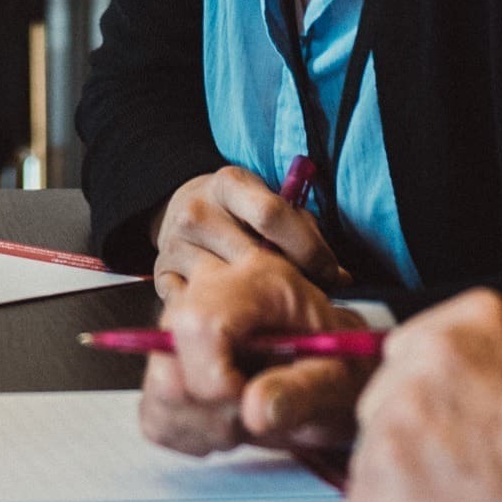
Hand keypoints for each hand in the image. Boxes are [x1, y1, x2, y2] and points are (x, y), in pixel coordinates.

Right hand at [139, 250, 373, 456]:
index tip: (249, 403)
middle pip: (169, 357)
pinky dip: (189, 434)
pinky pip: (153, 414)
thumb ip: (304, 392)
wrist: (335, 368)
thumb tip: (255, 410)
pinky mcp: (168, 363)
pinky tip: (226, 420)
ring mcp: (184, 323)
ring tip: (247, 414)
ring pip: (158, 390)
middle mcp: (213, 291)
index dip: (213, 378)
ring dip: (203, 426)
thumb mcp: (342, 379)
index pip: (198, 322)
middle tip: (256, 413)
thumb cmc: (342, 366)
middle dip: (213, 408)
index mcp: (261, 282)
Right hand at [152, 165, 347, 299]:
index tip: (332, 272)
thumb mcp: (269, 202)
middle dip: (290, 281)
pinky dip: (225, 317)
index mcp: (229, 183)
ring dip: (259, 305)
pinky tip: (244, 319)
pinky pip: (201, 306)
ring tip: (283, 312)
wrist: (182, 207)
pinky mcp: (161, 275)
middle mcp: (197, 210)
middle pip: (253, 255)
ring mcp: (175, 244)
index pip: (272, 214)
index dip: (309, 248)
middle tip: (313, 299)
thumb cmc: (241, 210)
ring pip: (228, 285)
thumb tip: (339, 278)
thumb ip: (304, 233)